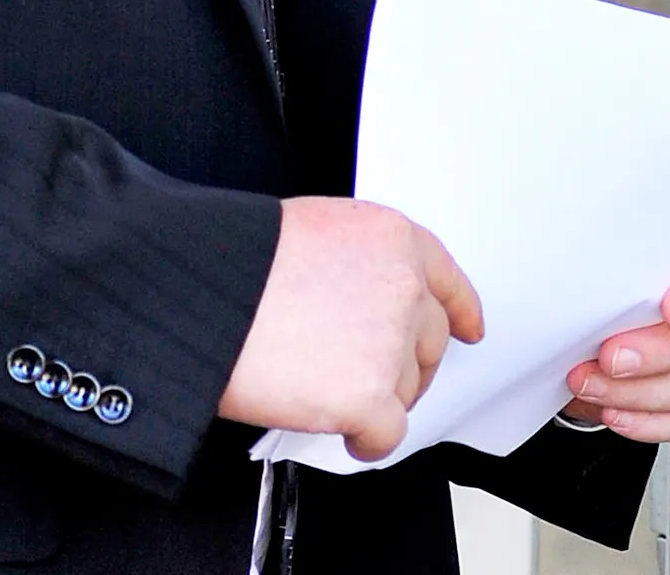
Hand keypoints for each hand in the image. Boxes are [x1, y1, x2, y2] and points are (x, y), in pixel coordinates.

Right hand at [218, 197, 484, 460]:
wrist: (201, 298)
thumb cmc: (236, 263)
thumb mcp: (309, 231)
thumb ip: (356, 260)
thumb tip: (364, 296)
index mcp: (388, 236)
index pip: (444, 275)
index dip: (459, 307)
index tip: (467, 326)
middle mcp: (401, 284)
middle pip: (428, 340)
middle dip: (403, 361)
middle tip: (364, 370)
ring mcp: (390, 342)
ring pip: (409, 389)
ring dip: (377, 396)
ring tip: (324, 383)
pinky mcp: (371, 397)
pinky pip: (388, 434)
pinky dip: (366, 438)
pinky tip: (340, 426)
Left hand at [563, 216, 669, 440]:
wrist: (626, 288)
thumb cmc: (627, 261)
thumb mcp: (618, 242)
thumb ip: (611, 250)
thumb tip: (571, 265)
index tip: (669, 311)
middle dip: (654, 355)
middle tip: (609, 358)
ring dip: (640, 394)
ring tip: (595, 388)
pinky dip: (650, 421)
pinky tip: (619, 414)